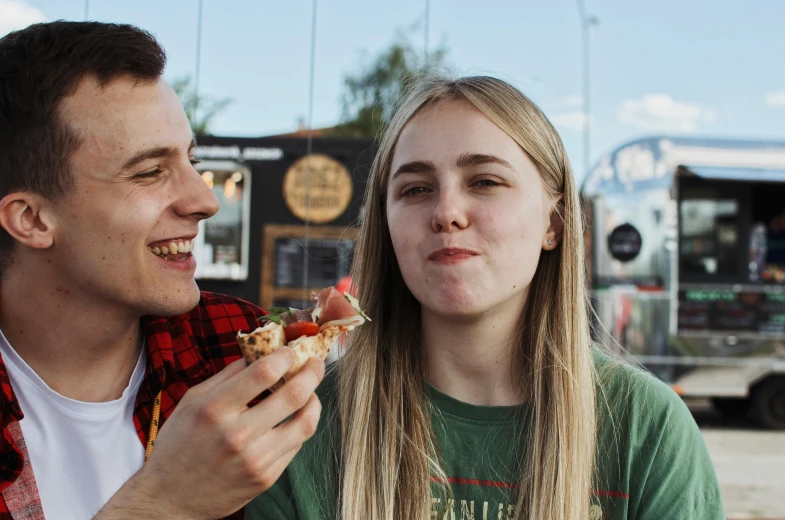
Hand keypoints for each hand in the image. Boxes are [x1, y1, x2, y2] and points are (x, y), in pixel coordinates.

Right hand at [96, 348, 324, 519]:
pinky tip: (294, 418)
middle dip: (312, 372)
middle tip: (315, 363)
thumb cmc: (178, 445)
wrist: (169, 500)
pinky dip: (299, 426)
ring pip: (305, 423)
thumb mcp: (192, 401)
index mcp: (215, 409)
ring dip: (314, 400)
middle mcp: (238, 435)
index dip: (285, 356)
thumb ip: (227, 376)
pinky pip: (296, 445)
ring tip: (311, 391)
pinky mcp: (266, 478)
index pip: (264, 373)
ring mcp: (255, 460)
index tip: (290, 351)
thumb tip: (258, 353)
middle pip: (293, 395)